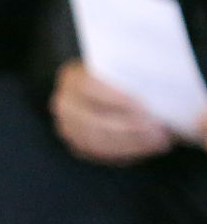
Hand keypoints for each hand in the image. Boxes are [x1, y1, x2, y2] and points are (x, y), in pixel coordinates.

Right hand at [51, 58, 172, 163]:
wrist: (121, 90)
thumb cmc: (131, 77)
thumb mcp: (135, 69)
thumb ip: (141, 77)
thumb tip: (155, 94)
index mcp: (72, 77)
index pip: (88, 86)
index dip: (117, 98)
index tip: (146, 108)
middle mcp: (63, 103)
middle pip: (90, 121)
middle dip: (128, 129)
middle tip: (159, 131)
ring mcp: (67, 127)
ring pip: (95, 141)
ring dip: (130, 143)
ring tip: (159, 140)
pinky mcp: (78, 145)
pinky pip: (99, 154)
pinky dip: (126, 152)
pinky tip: (148, 146)